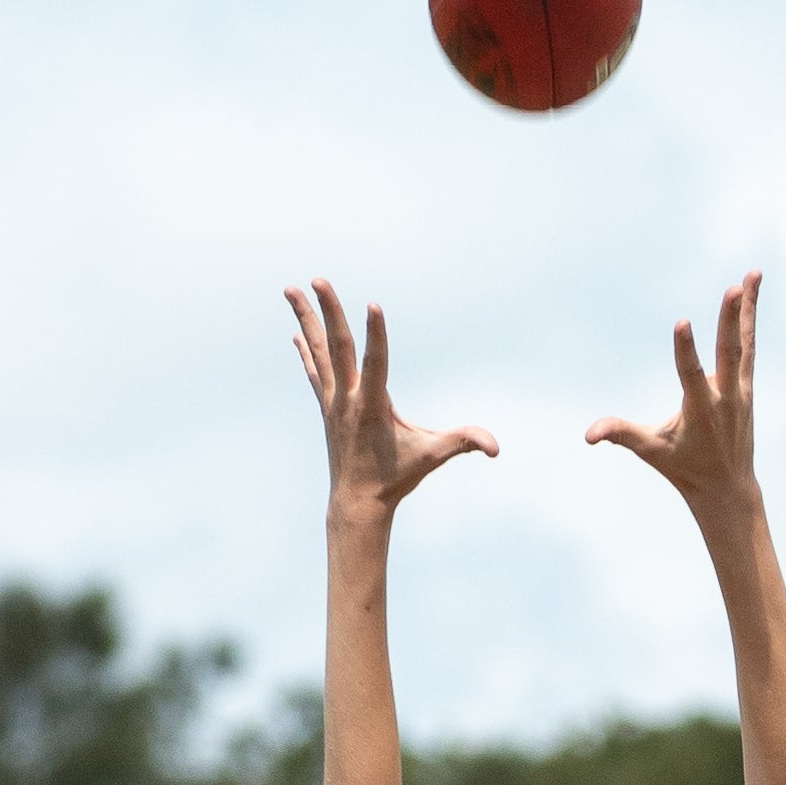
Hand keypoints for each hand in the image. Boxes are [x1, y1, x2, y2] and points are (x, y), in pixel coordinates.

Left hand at [288, 281, 489, 527]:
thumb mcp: (431, 458)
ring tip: (290, 289)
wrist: (357, 504)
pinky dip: (307, 351)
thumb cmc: (396, 478)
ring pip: (318, 352)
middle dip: (327, 312)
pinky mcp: (327, 407)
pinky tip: (297, 333)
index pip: (375, 364)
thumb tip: (495, 447)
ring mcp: (333, 402)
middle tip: (317, 280)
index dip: (375, 335)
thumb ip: (462, 443)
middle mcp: (346, 399)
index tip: (372, 304)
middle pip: (336, 347)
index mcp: (371, 407)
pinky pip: (315, 371)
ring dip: (305, 320)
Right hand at [584, 275, 765, 527]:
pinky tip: (751, 289)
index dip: (686, 349)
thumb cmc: (684, 467)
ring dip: (748, 308)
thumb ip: (621, 435)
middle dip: (730, 320)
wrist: (727, 487)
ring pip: (744, 342)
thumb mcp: (651, 451)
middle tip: (734, 289)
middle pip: (729, 351)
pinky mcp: (746, 384)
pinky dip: (749, 318)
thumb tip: (588, 434)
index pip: (692, 374)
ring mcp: (740, 388)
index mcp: (701, 410)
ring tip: (752, 274)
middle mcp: (726, 396)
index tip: (682, 322)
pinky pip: (748, 345)